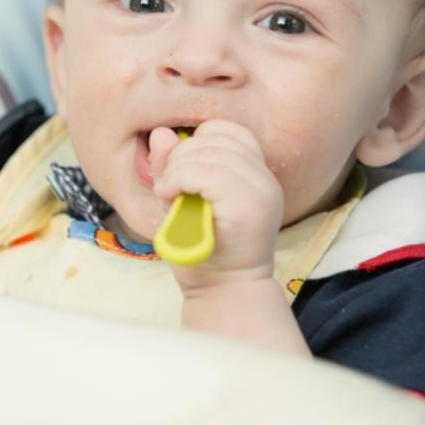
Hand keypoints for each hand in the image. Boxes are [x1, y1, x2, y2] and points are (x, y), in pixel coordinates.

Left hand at [149, 120, 283, 288]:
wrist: (222, 293)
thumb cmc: (202, 251)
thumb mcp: (182, 200)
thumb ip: (173, 167)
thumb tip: (160, 134)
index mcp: (255, 175)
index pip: (231, 132)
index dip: (199, 140)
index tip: (181, 168)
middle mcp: (265, 180)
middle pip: (216, 139)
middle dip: (180, 156)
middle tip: (168, 186)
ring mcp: (261, 191)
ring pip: (208, 154)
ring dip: (176, 170)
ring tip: (168, 194)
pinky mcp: (249, 206)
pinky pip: (204, 173)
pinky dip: (178, 179)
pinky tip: (169, 197)